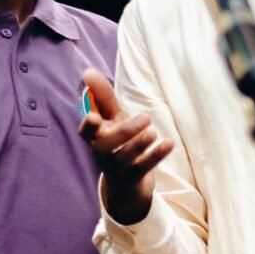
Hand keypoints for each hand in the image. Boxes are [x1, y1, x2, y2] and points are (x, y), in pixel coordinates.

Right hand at [78, 68, 172, 224]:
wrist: (127, 182)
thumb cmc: (118, 141)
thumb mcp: (112, 118)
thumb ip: (102, 96)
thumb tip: (88, 71)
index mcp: (95, 137)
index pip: (85, 132)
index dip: (88, 126)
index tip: (94, 116)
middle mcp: (102, 154)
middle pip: (104, 146)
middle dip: (124, 131)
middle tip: (146, 117)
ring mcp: (117, 169)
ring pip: (123, 159)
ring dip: (139, 144)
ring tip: (152, 132)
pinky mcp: (133, 180)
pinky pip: (143, 169)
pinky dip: (156, 156)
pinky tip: (168, 143)